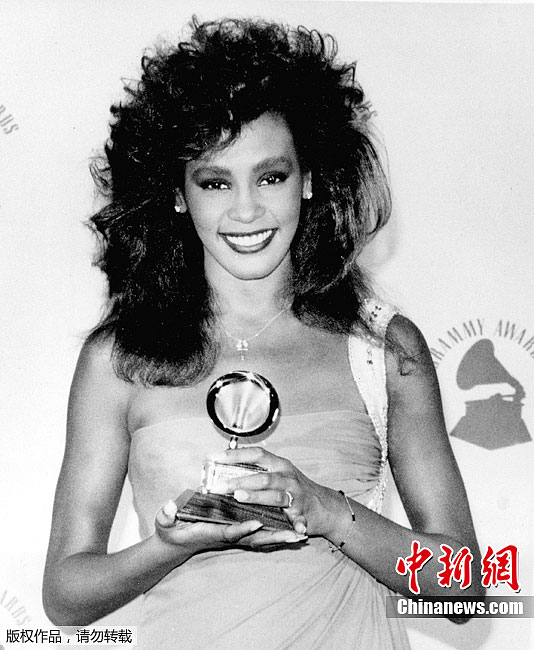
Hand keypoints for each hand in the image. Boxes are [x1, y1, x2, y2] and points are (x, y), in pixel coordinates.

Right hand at [154, 499, 306, 553]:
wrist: (176, 544)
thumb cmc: (172, 531)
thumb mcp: (165, 523)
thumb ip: (166, 515)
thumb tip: (167, 508)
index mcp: (210, 532)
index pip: (228, 531)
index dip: (241, 529)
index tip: (255, 524)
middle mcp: (226, 536)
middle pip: (253, 539)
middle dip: (274, 537)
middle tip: (294, 535)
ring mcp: (234, 537)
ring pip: (261, 539)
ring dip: (281, 537)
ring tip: (302, 535)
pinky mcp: (239, 534)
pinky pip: (261, 536)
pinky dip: (278, 535)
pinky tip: (295, 532)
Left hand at [213, 447, 342, 537]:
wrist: (325, 505)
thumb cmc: (294, 488)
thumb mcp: (278, 473)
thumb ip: (258, 470)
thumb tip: (226, 466)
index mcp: (279, 464)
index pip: (256, 454)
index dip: (235, 455)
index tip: (214, 457)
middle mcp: (288, 476)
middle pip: (262, 476)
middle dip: (239, 481)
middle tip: (218, 486)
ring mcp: (297, 495)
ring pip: (276, 495)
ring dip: (257, 497)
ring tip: (239, 498)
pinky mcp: (304, 513)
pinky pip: (299, 518)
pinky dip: (298, 524)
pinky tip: (296, 529)